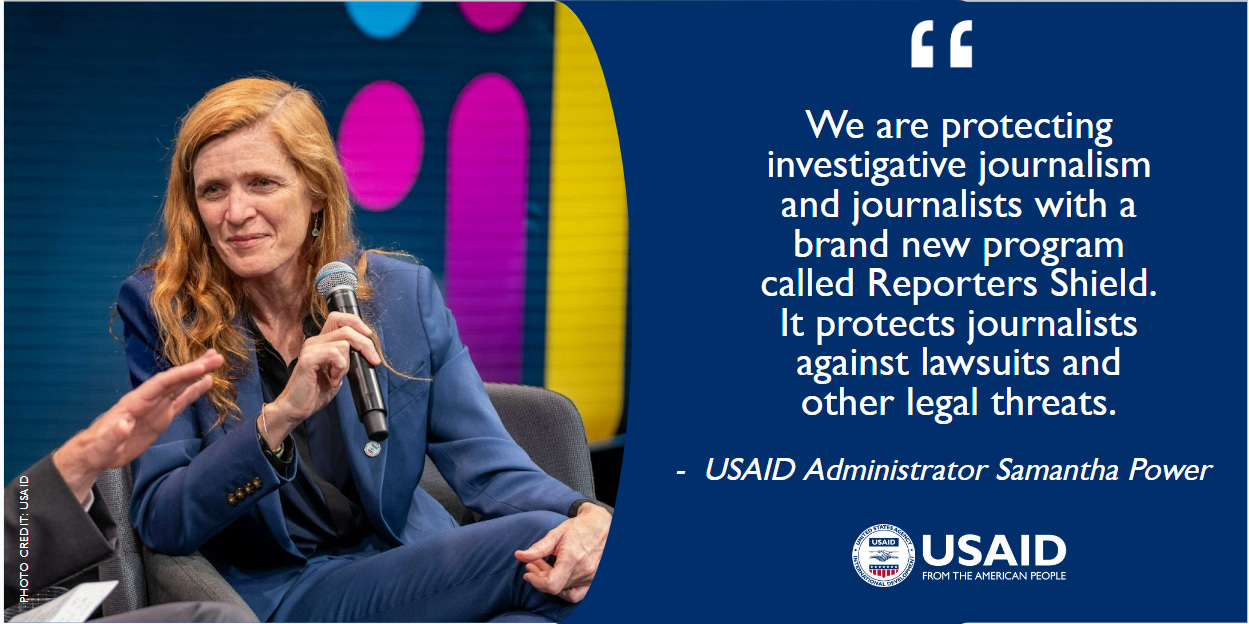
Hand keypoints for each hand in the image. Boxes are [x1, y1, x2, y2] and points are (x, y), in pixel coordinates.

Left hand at [52, 349, 224, 504]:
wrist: (95, 454)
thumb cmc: (97, 448)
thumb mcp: (103, 444)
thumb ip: (114, 434)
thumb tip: (124, 423)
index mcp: (135, 402)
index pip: (162, 384)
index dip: (181, 375)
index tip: (201, 367)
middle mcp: (148, 400)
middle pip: (174, 380)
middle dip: (195, 368)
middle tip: (217, 357)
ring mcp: (155, 408)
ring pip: (179, 386)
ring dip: (197, 374)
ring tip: (215, 361)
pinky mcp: (160, 418)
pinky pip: (181, 401)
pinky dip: (194, 391)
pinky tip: (206, 382)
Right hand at [262, 312, 380, 446]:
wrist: (296, 408)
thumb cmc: (315, 392)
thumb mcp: (337, 372)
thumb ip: (346, 359)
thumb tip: (365, 352)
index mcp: (321, 342)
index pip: (339, 319)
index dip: (357, 323)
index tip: (369, 337)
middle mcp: (315, 341)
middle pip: (347, 328)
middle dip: (365, 344)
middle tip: (373, 361)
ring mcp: (310, 348)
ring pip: (344, 343)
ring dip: (348, 363)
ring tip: (337, 377)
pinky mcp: (308, 359)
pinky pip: (335, 353)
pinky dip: (340, 368)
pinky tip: (333, 380)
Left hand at [514, 503, 611, 601]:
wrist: (600, 525)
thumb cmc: (578, 528)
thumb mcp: (555, 534)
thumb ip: (537, 548)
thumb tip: (518, 556)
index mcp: (572, 559)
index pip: (551, 584)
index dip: (536, 582)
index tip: (528, 572)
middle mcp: (583, 571)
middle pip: (555, 587)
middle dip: (539, 577)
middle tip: (534, 564)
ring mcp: (591, 577)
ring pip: (563, 590)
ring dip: (551, 582)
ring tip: (545, 568)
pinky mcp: (594, 580)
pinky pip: (577, 594)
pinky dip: (564, 591)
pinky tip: (558, 579)